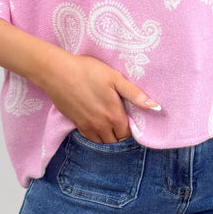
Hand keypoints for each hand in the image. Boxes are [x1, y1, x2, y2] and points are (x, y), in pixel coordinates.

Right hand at [40, 52, 159, 142]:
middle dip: (121, 135)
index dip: (131, 129)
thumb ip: (135, 94)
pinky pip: (89, 139)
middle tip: (121, 122)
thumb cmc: (88, 71)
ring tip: (110, 125)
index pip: (128, 134)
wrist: (57, 72)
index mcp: (114, 115)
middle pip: (116, 141)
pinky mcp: (75, 124)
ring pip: (102, 142)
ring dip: (108, 137)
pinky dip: (96, 136)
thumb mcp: (115, 78)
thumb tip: (156, 107)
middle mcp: (101, 126)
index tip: (130, 119)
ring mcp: (87, 127)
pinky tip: (97, 124)